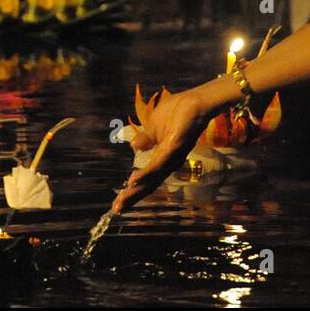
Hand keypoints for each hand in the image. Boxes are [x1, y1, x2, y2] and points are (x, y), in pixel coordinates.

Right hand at [110, 87, 214, 214]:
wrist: (194, 101)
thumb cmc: (176, 112)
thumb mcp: (153, 127)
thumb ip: (145, 139)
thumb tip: (134, 147)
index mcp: (163, 158)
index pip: (146, 179)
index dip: (133, 191)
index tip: (117, 204)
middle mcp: (168, 162)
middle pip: (149, 184)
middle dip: (132, 197)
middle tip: (116, 209)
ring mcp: (172, 156)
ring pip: (153, 177)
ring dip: (137, 189)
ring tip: (123, 199)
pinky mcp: (175, 146)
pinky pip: (160, 163)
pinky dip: (147, 173)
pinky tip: (134, 179)